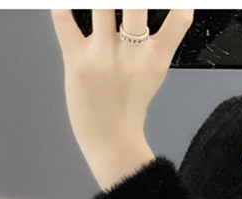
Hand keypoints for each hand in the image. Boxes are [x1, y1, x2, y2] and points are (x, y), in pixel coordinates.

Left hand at [50, 9, 193, 156]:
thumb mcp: (152, 73)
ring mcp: (103, 56)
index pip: (179, 18)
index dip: (180, 3)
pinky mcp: (77, 61)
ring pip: (100, 4)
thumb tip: (144, 14)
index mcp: (155, 57)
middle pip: (136, 4)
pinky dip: (60, 5)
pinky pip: (64, 22)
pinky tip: (63, 0)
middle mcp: (131, 54)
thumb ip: (153, 42)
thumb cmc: (129, 107)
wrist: (112, 142)